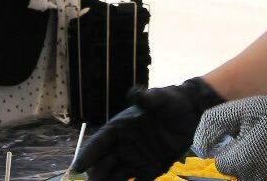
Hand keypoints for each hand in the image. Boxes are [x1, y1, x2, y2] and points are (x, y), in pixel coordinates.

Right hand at [76, 77, 223, 180]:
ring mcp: (135, 159)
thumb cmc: (171, 101)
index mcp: (120, 128)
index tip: (77, 167)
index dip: (87, 155)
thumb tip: (134, 93)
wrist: (189, 111)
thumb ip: (147, 99)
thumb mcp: (160, 98)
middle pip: (102, 164)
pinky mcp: (149, 169)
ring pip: (115, 176)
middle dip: (95, 175)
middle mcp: (124, 145)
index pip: (99, 142)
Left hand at [193, 95, 266, 180]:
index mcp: (241, 162)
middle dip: (243, 158)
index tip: (238, 139)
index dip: (226, 149)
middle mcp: (254, 178)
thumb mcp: (244, 108)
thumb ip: (214, 123)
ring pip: (253, 176)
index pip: (220, 164)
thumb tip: (199, 145)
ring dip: (258, 164)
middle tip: (259, 141)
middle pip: (237, 173)